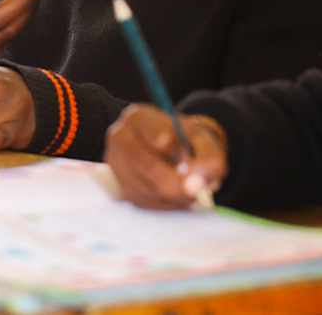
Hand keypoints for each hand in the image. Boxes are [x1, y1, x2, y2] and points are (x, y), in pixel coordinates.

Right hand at [105, 105, 228, 210]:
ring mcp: (115, 163)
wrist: (169, 149)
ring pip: (147, 188)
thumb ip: (206, 158)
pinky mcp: (119, 185)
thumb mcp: (202, 141)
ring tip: (194, 195)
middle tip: (198, 192)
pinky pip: (144, 201)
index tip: (189, 160)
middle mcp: (120, 137)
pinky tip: (180, 199)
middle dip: (177, 183)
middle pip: (148, 165)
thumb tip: (198, 184)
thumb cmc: (185, 142)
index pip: (156, 134)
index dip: (174, 150)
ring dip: (174, 196)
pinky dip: (166, 205)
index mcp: (138, 117)